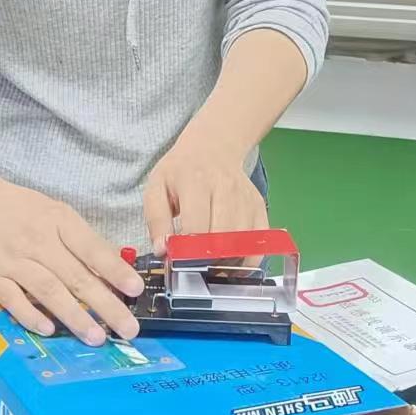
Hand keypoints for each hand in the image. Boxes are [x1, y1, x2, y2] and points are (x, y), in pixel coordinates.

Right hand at [0, 181, 142, 344]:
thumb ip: (82, 242)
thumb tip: (114, 273)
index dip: (115, 270)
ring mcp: (12, 260)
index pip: (92, 248)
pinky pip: (12, 300)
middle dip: (105, 305)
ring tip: (97, 337)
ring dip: (74, 316)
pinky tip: (50, 330)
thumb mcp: (56, 213)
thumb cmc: (22, 210)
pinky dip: (31, 315)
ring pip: (48, 290)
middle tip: (128, 329)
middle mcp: (37, 240)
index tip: (136, 290)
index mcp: (59, 220)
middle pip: (75, 276)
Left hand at [143, 131, 266, 253]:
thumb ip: (156, 220)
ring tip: (209, 264)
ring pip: (242, 242)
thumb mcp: (156, 188)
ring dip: (226, 261)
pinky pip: (259, 241)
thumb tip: (163, 251)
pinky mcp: (259, 206)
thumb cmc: (180, 171)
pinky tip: (230, 262)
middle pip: (223, 237)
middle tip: (193, 267)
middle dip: (207, 259)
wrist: (212, 147)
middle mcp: (226, 188)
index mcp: (196, 182)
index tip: (178, 261)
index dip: (187, 251)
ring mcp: (246, 198)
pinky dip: (247, 259)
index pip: (197, 226)